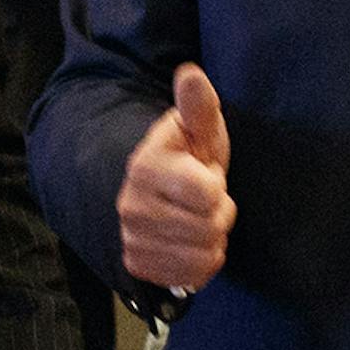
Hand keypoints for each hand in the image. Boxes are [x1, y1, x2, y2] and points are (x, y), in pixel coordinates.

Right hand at [117, 63, 235, 291]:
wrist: (163, 195)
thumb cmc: (190, 157)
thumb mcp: (200, 130)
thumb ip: (198, 106)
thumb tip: (191, 74)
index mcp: (145, 167)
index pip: (207, 192)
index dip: (217, 186)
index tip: (205, 175)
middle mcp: (131, 205)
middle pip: (210, 226)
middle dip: (219, 214)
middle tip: (203, 201)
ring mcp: (131, 238)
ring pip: (204, 253)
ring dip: (212, 238)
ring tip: (196, 219)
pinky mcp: (138, 265)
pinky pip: (194, 276)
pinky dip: (202, 263)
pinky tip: (191, 243)